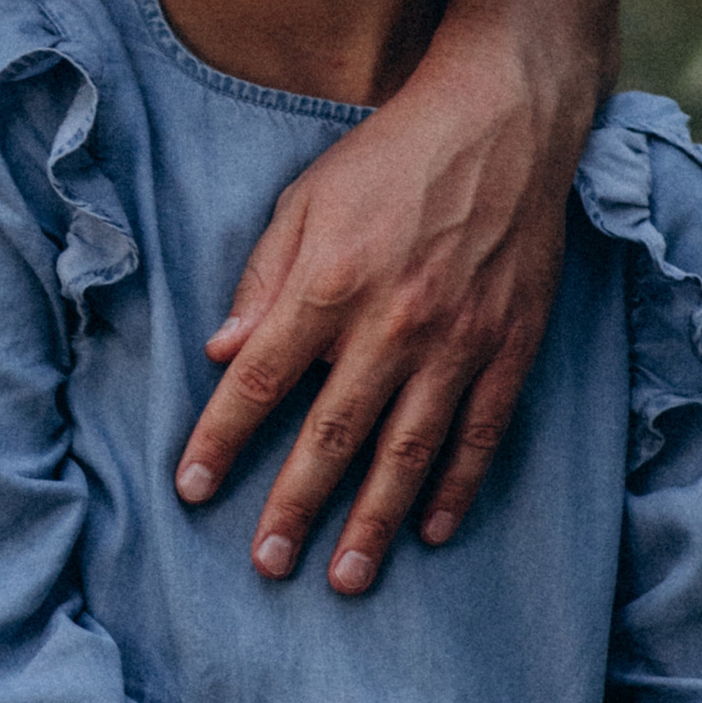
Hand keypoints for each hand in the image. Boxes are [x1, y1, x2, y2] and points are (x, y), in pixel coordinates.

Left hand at [174, 30, 578, 592]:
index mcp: (329, 284)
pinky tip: (432, 530)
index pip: (259, 380)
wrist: (503, 123)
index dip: (220, 438)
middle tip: (265, 565)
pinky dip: (456, 488)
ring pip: (407, 454)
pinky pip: (482, 436)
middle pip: (331, 435)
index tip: (191, 488)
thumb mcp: (306, 200)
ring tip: (347, 579)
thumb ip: (263, 281)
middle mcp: (392, 324)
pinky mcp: (510, 348)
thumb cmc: (390, 157)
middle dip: (294, 507)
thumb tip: (220, 352)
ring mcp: (458, 342)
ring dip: (373, 521)